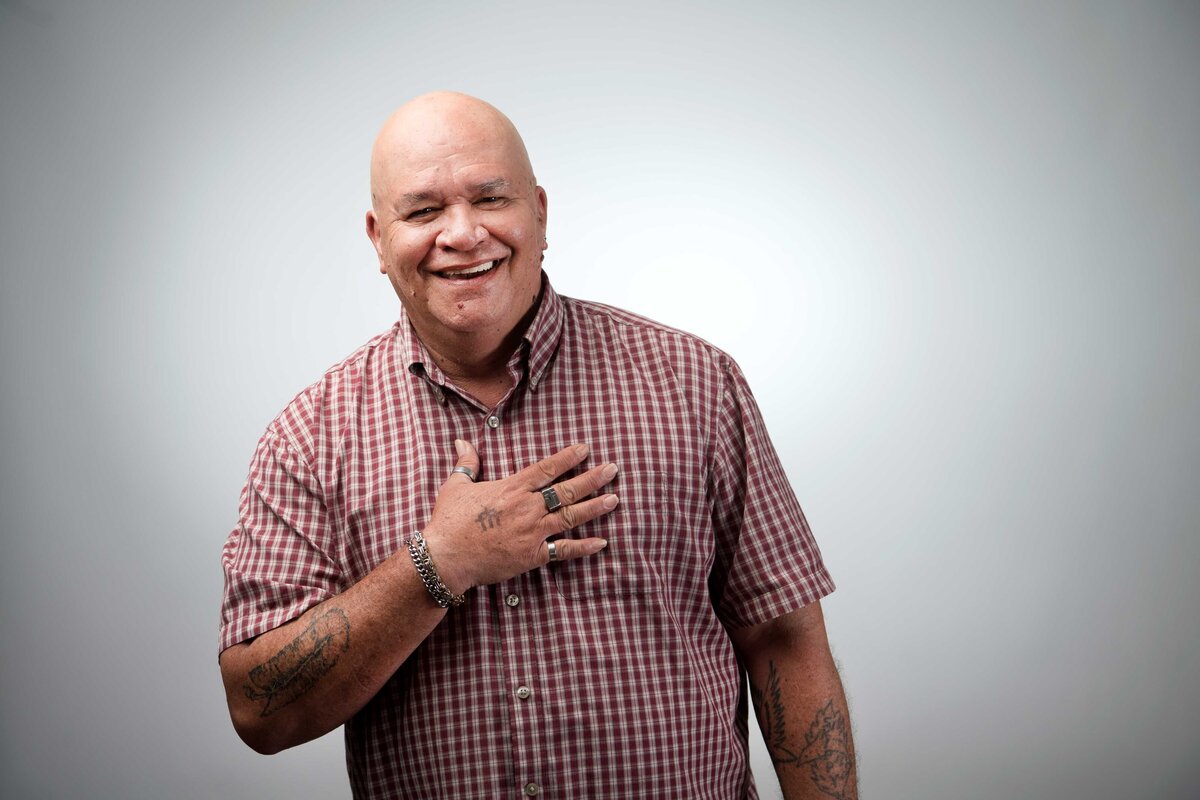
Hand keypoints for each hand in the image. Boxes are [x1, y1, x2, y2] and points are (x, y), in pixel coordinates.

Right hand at [421, 440, 618, 591]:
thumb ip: (466, 463)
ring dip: (594, 508)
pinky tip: (602, 542)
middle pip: (567, 490)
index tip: (586, 449)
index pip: (547, 468)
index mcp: (512, 488)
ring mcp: (532, 532)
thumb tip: (461, 442)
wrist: (446, 557)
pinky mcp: (533, 556)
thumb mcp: (456, 486)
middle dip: (593, 478)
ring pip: (571, 517)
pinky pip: (564, 550)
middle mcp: (527, 507)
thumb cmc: (449, 521)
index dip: (569, 458)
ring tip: (614, 499)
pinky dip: (584, 547)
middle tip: (613, 469)